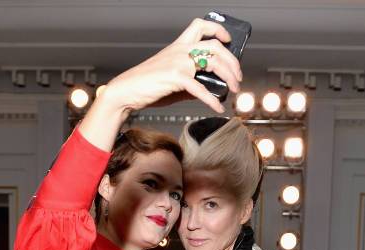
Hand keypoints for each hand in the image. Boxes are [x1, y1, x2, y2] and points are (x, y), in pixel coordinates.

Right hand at [104, 18, 241, 114]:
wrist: (127, 91)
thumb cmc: (146, 86)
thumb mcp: (172, 81)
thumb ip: (191, 83)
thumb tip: (209, 92)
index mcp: (178, 46)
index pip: (201, 26)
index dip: (218, 29)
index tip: (228, 40)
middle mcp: (180, 50)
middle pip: (215, 46)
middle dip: (232, 61)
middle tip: (238, 75)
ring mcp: (178, 62)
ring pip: (214, 62)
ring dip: (229, 77)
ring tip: (234, 89)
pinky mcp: (176, 77)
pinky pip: (201, 88)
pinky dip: (212, 100)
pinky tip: (217, 108)